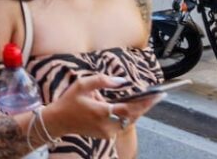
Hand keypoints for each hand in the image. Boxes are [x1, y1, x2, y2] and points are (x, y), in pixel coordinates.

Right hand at [43, 75, 164, 140]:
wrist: (58, 121)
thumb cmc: (69, 101)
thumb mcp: (82, 84)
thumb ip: (102, 80)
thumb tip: (122, 81)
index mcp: (101, 111)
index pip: (129, 108)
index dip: (144, 102)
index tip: (157, 95)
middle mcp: (107, 125)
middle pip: (133, 116)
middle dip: (145, 106)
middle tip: (158, 97)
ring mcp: (107, 132)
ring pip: (129, 122)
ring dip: (138, 111)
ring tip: (148, 100)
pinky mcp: (106, 136)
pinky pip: (122, 125)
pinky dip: (128, 116)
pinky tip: (133, 107)